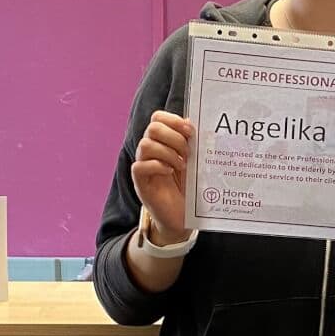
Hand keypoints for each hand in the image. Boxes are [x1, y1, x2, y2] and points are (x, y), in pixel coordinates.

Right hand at [130, 112, 193, 242]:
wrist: (183, 217)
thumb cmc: (188, 188)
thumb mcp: (194, 162)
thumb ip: (192, 143)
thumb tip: (192, 123)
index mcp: (162, 142)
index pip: (158, 118)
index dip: (173, 120)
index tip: (190, 131)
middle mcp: (150, 151)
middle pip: (153, 128)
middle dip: (174, 136)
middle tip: (188, 151)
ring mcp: (144, 166)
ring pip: (145, 144)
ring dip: (167, 152)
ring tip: (182, 165)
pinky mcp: (141, 183)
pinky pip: (140, 166)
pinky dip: (157, 166)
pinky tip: (170, 172)